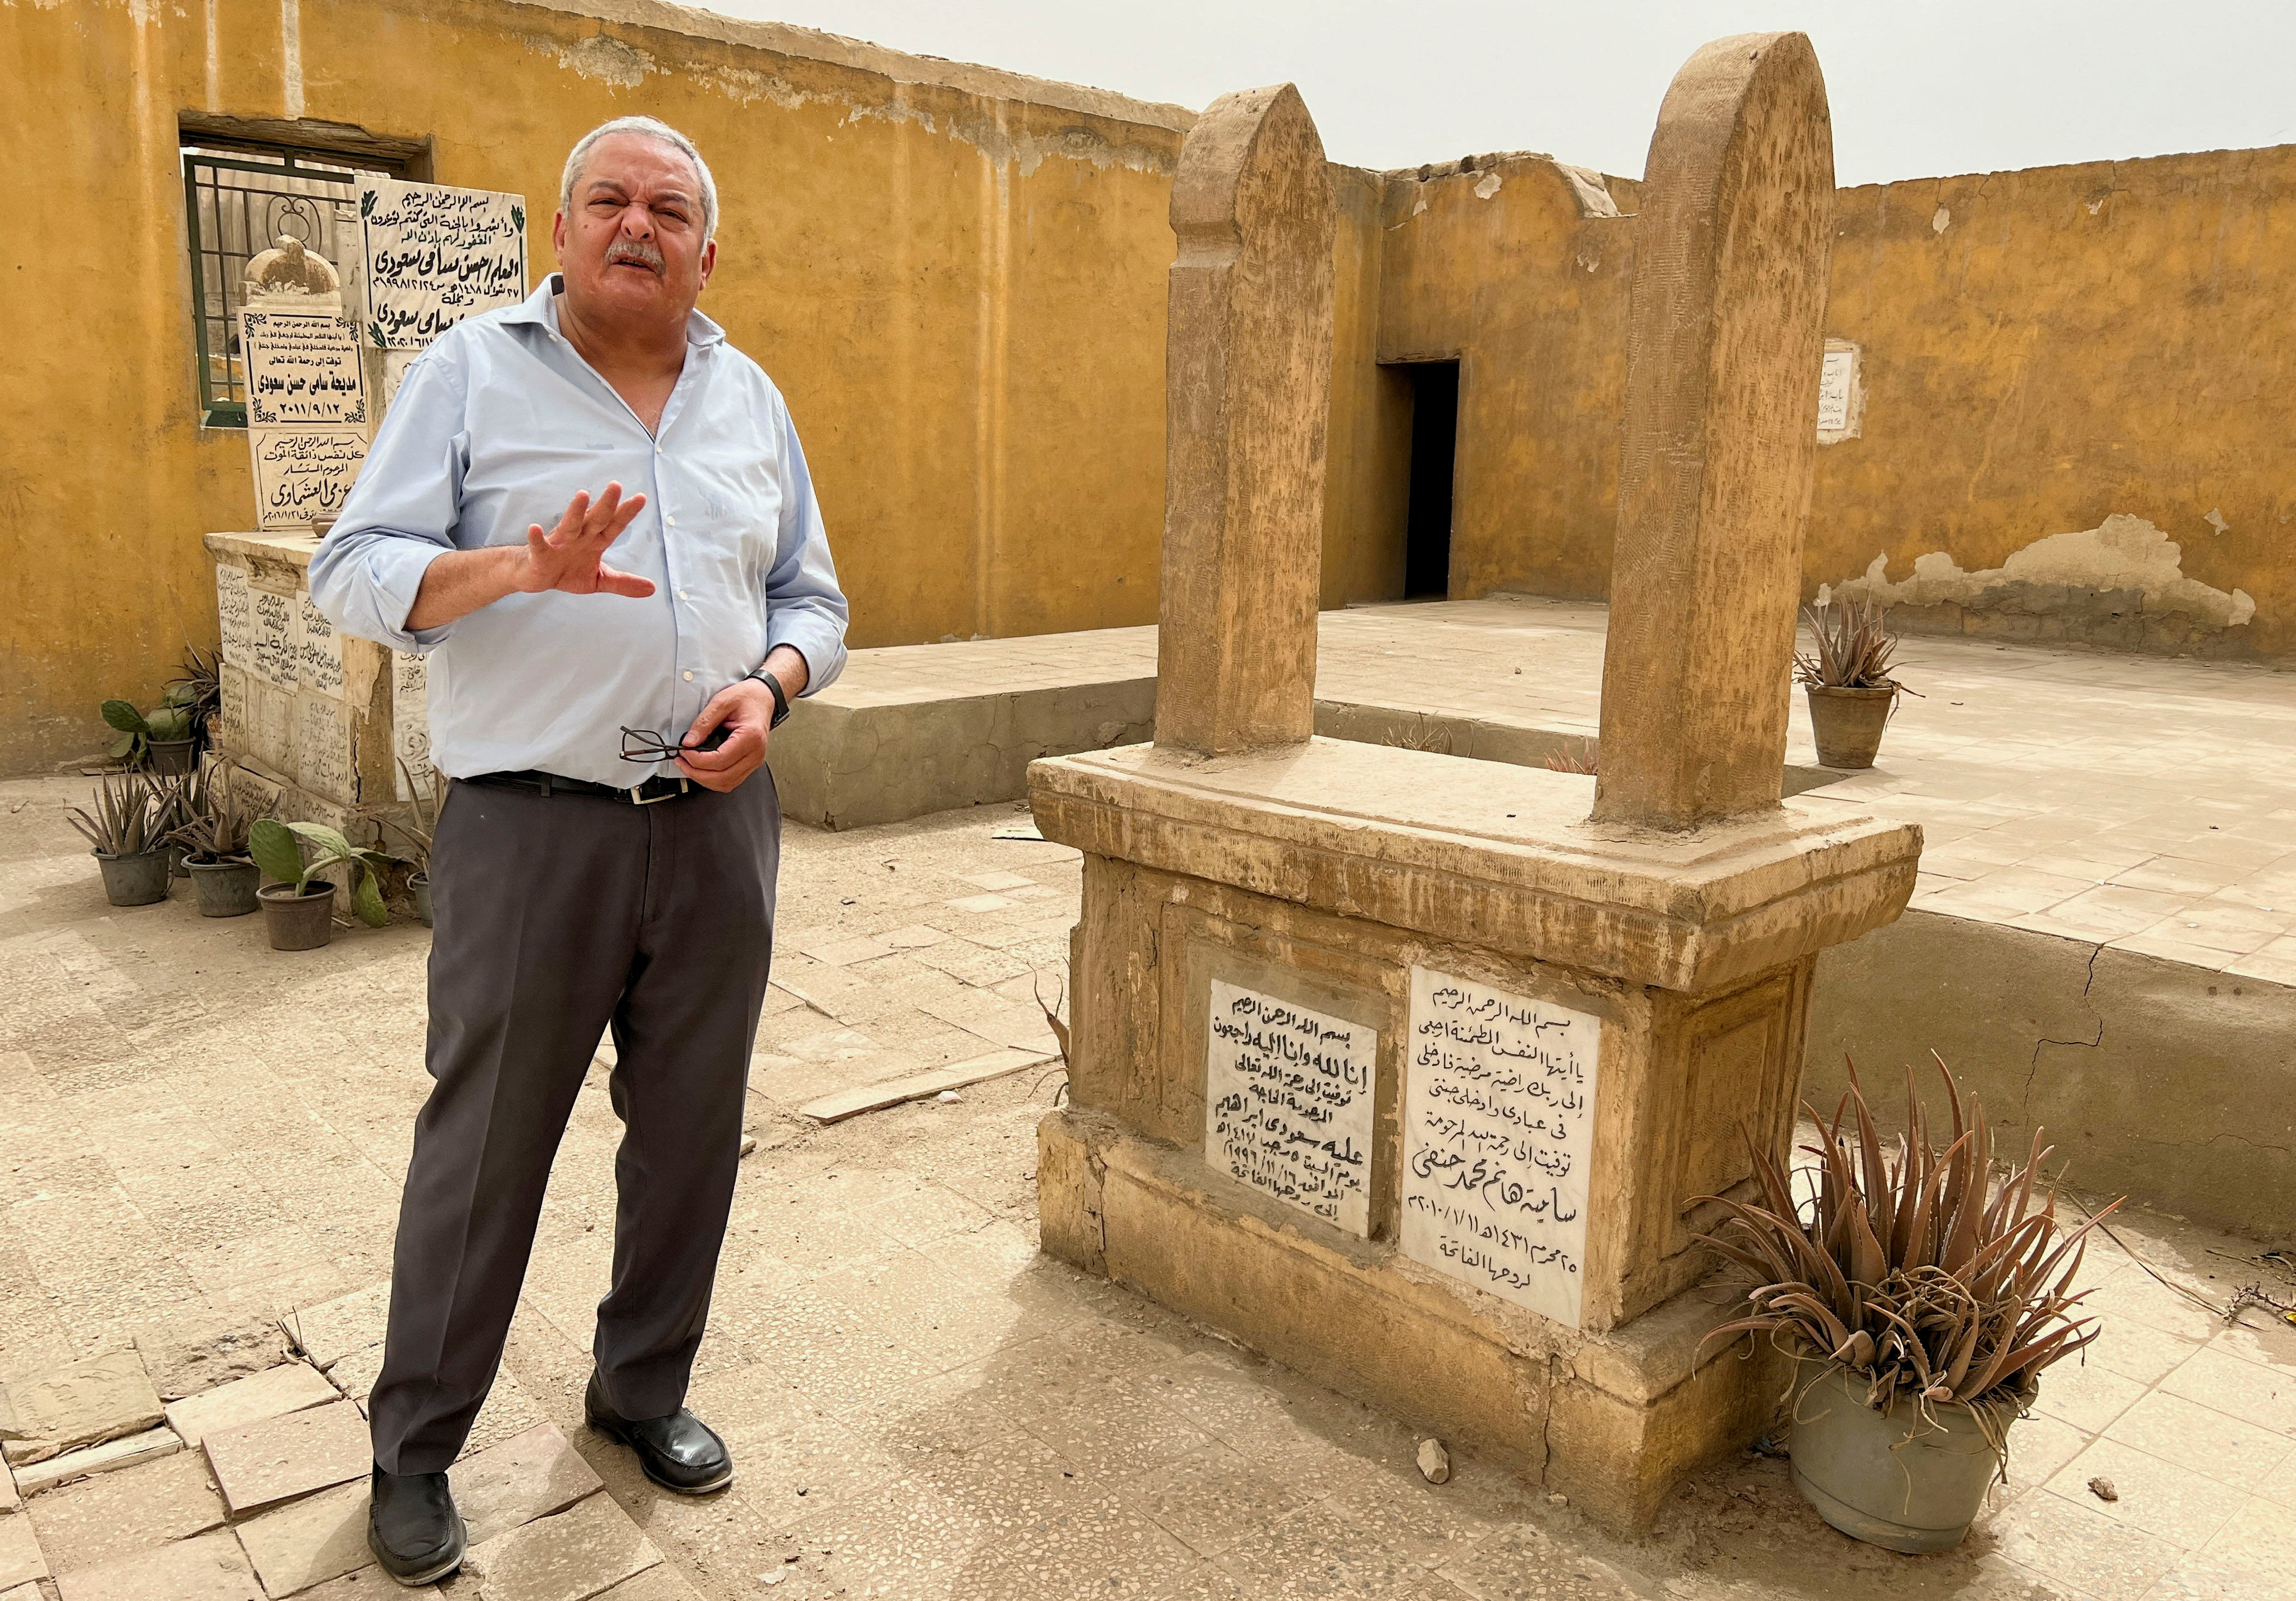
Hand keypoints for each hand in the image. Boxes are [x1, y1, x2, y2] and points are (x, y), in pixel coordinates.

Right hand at [518, 483, 654, 597]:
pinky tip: (534, 528)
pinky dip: (536, 537)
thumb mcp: (599, 580)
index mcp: (595, 541)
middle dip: (606, 504)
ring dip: (575, 511)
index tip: (641, 497)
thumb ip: (623, 583)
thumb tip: (652, 589)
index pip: (614, 525)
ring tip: (582, 494)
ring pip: (569, 524)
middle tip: (616, 485)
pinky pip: (539, 545)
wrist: (536, 577)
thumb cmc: (568, 571)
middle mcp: (579, 537)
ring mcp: (559, 543)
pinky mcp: (540, 554)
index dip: (627, 513)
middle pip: (595, 519)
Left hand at [674, 677, 779, 791]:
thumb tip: (689, 741)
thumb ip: (704, 722)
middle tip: (682, 762)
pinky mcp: (751, 764)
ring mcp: (755, 761)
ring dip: (704, 780)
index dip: (697, 760)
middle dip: (696, 773)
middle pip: (723, 777)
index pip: (720, 760)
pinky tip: (703, 770)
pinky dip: (714, 780)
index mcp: (751, 737)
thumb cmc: (748, 698)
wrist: (763, 699)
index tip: (684, 752)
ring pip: (726, 783)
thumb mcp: (722, 701)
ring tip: (689, 767)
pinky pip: (731, 780)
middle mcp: (756, 753)